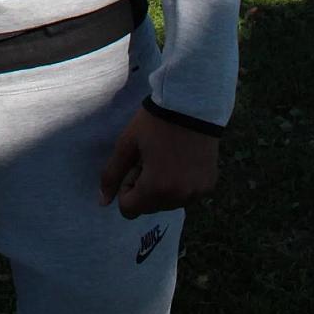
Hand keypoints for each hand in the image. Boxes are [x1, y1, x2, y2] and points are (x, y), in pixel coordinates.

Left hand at [99, 106, 217, 217]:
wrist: (191, 104)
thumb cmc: (154, 122)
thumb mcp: (127, 144)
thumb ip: (112, 175)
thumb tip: (103, 202)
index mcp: (156, 189)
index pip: (129, 210)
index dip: (127, 186)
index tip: (136, 164)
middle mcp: (179, 197)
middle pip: (149, 208)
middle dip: (145, 188)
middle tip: (152, 157)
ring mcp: (197, 193)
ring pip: (168, 203)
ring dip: (163, 188)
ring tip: (167, 157)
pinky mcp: (210, 186)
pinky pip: (187, 196)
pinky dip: (181, 184)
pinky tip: (183, 160)